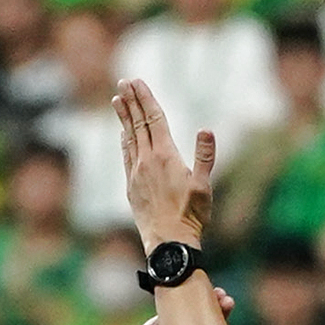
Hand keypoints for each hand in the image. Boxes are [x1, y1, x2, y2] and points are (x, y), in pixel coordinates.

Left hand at [113, 77, 213, 247]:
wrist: (168, 242)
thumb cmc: (191, 215)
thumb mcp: (204, 185)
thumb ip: (205, 156)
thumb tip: (206, 130)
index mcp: (165, 156)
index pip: (153, 120)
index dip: (145, 99)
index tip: (137, 82)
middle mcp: (147, 162)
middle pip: (138, 124)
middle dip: (132, 101)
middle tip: (124, 82)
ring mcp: (136, 174)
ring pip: (128, 139)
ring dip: (124, 118)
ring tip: (117, 100)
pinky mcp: (131, 187)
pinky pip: (126, 157)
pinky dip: (124, 141)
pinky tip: (122, 134)